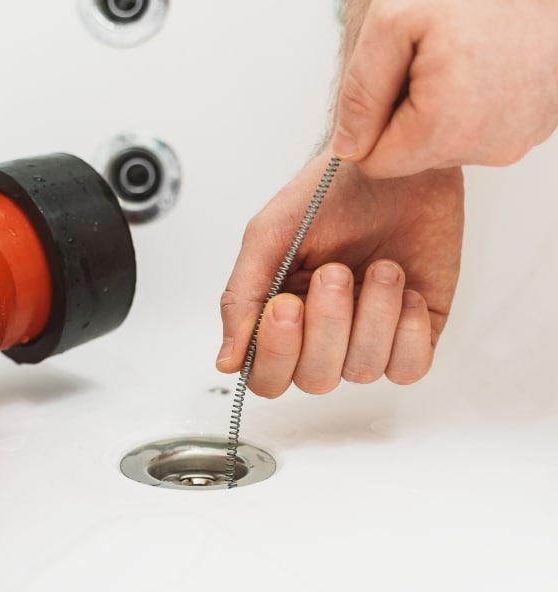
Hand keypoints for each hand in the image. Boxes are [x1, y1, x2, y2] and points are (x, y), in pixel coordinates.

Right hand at [216, 153, 463, 396]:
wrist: (393, 161)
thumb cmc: (329, 192)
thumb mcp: (268, 236)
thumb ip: (241, 298)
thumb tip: (227, 361)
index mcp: (280, 317)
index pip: (267, 376)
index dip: (276, 353)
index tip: (286, 304)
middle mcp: (322, 334)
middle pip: (314, 380)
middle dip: (327, 325)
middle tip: (335, 272)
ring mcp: (369, 336)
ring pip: (362, 370)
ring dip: (372, 314)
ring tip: (381, 267)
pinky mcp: (414, 331)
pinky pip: (409, 368)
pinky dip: (406, 329)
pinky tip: (404, 289)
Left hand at [332, 0, 557, 177]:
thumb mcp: (393, 25)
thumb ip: (360, 92)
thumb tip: (347, 146)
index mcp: (448, 128)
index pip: (376, 163)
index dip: (371, 122)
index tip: (393, 81)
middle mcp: (488, 146)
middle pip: (411, 157)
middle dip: (405, 116)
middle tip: (429, 63)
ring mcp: (514, 140)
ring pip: (443, 147)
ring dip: (438, 110)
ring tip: (459, 62)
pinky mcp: (531, 130)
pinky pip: (478, 134)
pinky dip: (470, 107)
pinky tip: (481, 70)